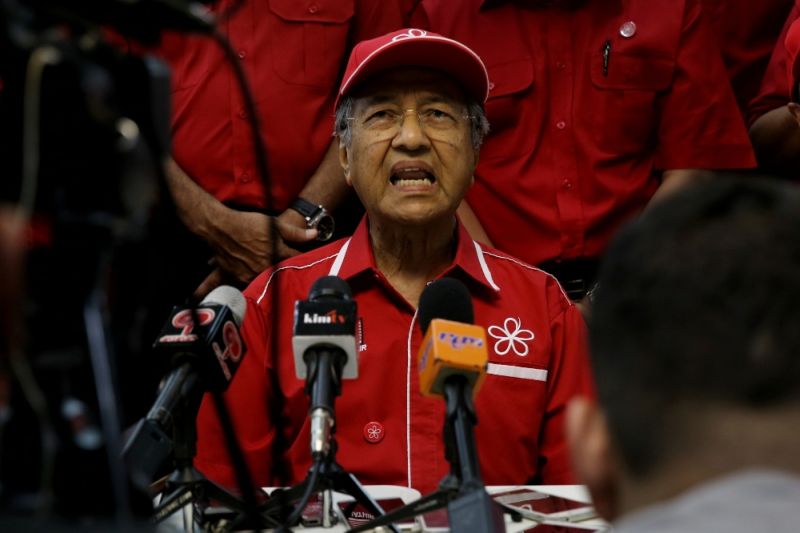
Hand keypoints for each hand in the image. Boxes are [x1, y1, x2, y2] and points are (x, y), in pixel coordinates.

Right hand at [193, 207, 317, 297]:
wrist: (220, 228)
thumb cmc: (247, 223)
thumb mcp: (274, 224)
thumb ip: (295, 232)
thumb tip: (315, 234)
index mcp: (275, 253)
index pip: (296, 260)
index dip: (304, 260)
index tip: (309, 261)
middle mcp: (264, 266)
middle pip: (282, 274)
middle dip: (289, 273)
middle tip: (295, 273)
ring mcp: (250, 274)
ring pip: (267, 280)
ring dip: (273, 279)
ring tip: (277, 277)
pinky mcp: (239, 277)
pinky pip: (252, 283)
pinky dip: (257, 281)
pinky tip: (259, 279)